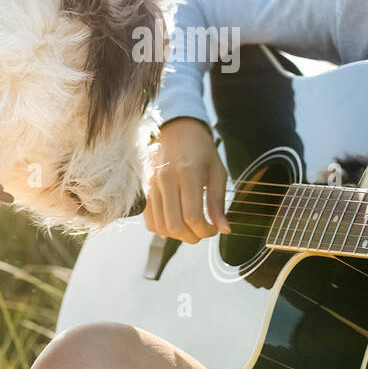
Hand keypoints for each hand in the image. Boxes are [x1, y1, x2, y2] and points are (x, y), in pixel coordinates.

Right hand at [143, 117, 229, 243]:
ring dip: (178, 236)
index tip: (213, 230)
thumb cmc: (201, 151)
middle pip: (175, 226)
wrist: (176, 131)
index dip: (205, 231)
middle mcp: (165, 180)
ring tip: (191, 227)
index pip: (193, 217)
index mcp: (188, 173)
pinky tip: (176, 222)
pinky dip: (163, 229)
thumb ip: (218, 202)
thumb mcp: (217, 172)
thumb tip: (224, 229)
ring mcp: (151, 185)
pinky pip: (150, 222)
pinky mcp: (143, 191)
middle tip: (203, 231)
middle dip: (193, 237)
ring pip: (161, 227)